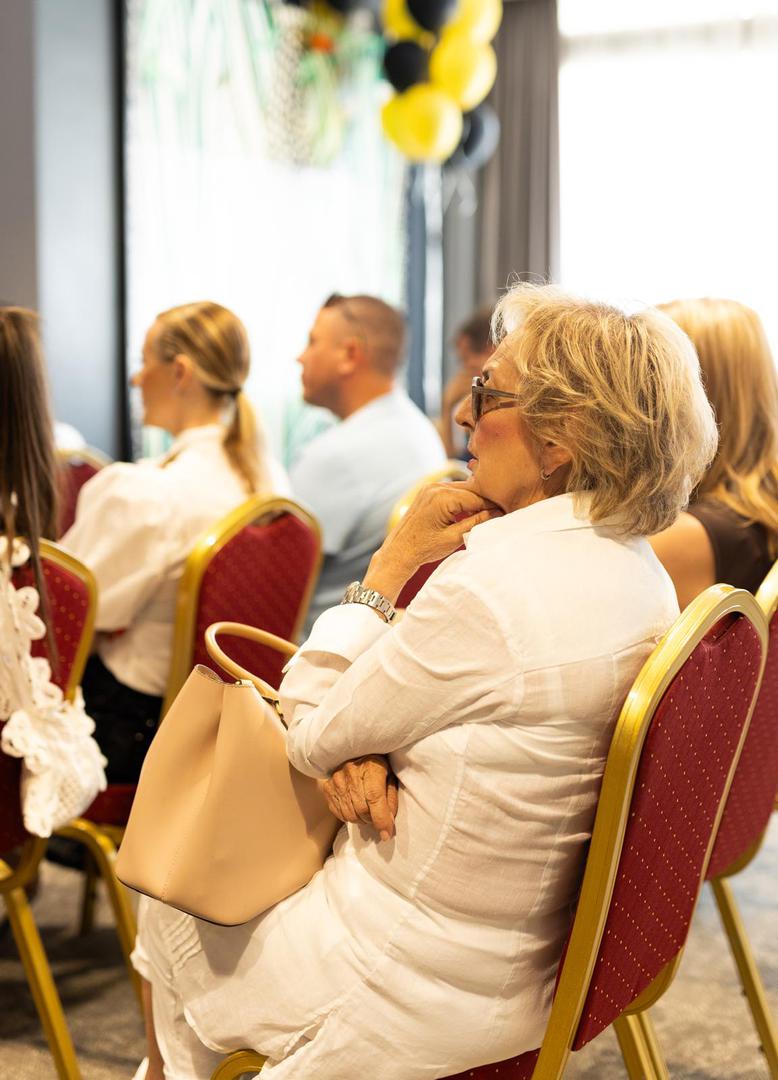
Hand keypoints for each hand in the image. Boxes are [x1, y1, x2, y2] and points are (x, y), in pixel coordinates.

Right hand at [323, 755, 398, 841]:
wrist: (355, 748)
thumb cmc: (378, 764)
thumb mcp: (391, 775)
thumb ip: (391, 798)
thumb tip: (389, 823)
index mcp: (371, 766)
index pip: (375, 798)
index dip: (381, 819)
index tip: (387, 834)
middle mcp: (351, 772)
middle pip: (362, 809)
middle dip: (373, 820)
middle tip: (379, 818)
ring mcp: (336, 780)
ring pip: (350, 814)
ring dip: (362, 820)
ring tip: (368, 812)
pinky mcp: (328, 787)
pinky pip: (339, 813)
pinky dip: (350, 816)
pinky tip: (356, 808)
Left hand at [364, 481, 502, 602]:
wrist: (399, 551)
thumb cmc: (424, 548)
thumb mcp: (454, 537)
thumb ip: (476, 522)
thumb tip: (496, 513)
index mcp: (442, 497)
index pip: (477, 498)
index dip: (493, 506)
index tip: (507, 512)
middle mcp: (436, 487)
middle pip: (471, 490)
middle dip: (485, 501)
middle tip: (502, 512)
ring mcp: (430, 488)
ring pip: (462, 490)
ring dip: (474, 500)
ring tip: (489, 513)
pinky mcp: (427, 492)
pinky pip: (451, 492)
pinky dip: (462, 500)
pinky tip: (471, 511)